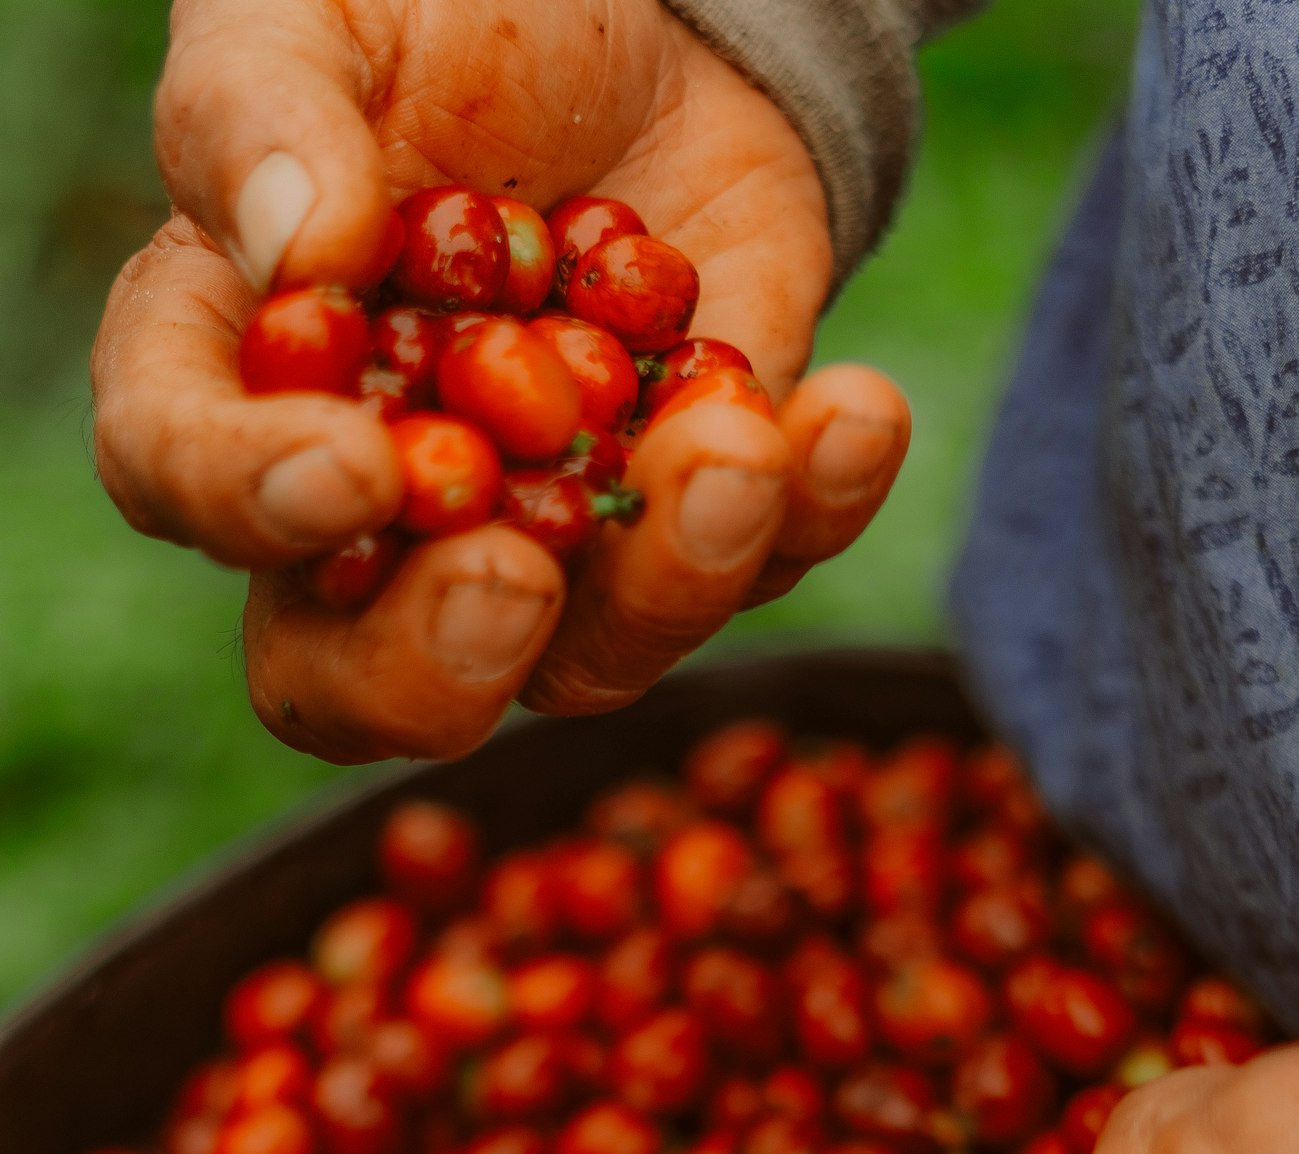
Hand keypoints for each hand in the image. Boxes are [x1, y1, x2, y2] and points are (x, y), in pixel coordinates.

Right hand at [91, 0, 908, 762]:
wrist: (659, 16)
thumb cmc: (452, 10)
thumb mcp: (325, 7)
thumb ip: (266, 115)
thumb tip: (297, 249)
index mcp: (239, 377)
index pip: (185, 482)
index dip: (253, 502)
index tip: (357, 466)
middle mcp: (376, 512)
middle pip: (360, 681)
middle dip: (440, 657)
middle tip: (515, 571)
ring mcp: (544, 541)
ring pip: (586, 660)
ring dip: (671, 573)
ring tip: (735, 436)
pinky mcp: (689, 526)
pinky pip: (753, 570)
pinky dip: (812, 508)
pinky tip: (854, 412)